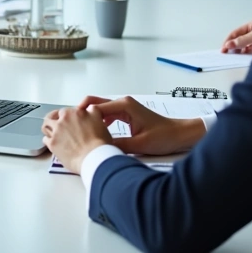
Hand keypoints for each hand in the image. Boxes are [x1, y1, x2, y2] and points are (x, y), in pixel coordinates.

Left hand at [41, 106, 112, 173]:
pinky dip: (48, 140)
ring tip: (52, 131)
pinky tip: (53, 143)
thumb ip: (93, 112)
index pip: (67, 110)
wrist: (94, 157)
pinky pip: (45, 139)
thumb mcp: (100, 120)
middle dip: (56, 119)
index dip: (68, 116)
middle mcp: (64, 119)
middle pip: (54, 116)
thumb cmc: (99, 142)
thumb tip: (90, 109)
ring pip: (46, 125)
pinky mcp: (52, 143)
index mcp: (76, 112)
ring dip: (49, 127)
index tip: (70, 121)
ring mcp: (57, 131)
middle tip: (60, 125)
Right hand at [76, 95, 204, 155]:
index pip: (96, 107)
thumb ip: (117, 145)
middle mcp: (123, 103)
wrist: (180, 135)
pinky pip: (108, 115)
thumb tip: (99, 149)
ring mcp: (125, 107)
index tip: (72, 127)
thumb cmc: (165, 136)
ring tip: (81, 132)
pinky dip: (100, 122)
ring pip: (100, 110)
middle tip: (71, 127)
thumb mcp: (139, 144)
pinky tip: (97, 134)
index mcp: (124, 106)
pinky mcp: (127, 114)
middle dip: (82, 114)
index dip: (82, 117)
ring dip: (91, 119)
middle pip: (95, 103)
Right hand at [221, 18, 251, 53]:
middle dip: (232, 46)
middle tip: (225, 53)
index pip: (236, 32)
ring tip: (233, 56)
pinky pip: (248, 51)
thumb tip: (229, 44)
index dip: (229, 40)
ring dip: (238, 51)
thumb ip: (242, 40)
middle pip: (238, 39)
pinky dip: (244, 55)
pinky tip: (241, 57)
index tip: (223, 48)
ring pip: (243, 46)